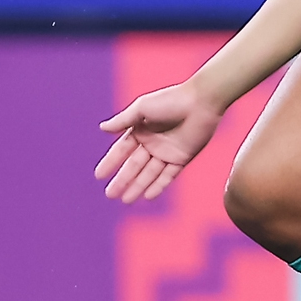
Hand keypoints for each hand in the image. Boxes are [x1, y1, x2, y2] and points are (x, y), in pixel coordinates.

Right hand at [95, 80, 226, 201]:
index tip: (99, 176)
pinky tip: (147, 196)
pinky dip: (158, 186)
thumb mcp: (142, 108)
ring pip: (149, 174)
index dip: (110, 163)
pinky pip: (168, 175)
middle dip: (122, 180)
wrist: (201, 102)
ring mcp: (167, 152)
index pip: (122, 150)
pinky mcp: (182, 158)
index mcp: (140, 130)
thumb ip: (123, 120)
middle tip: (110, 195)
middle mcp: (152, 143)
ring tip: (125, 200)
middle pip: (134, 166)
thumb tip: (102, 128)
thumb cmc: (171, 100)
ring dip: (137, 186)